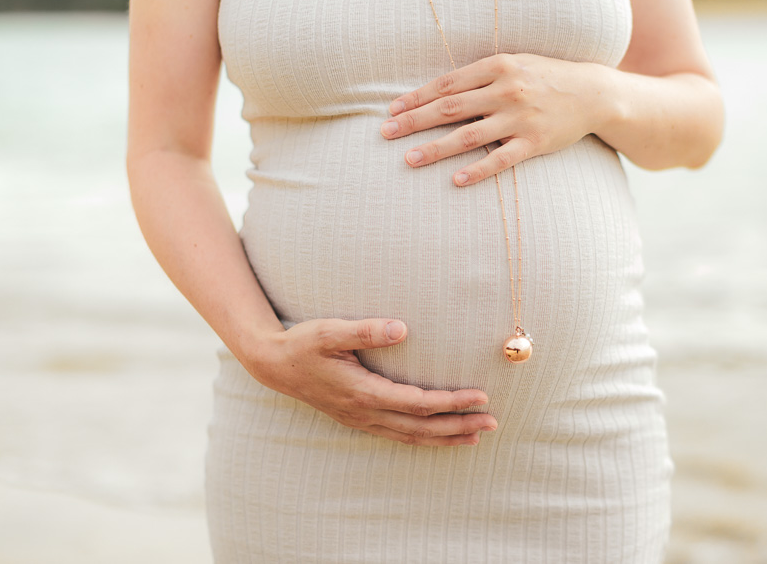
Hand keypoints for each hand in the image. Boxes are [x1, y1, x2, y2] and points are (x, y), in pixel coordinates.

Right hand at [241, 317, 498, 445]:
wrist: (274, 365)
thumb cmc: (303, 344)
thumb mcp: (330, 331)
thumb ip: (366, 330)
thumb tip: (403, 329)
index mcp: (363, 392)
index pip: (417, 403)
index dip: (450, 402)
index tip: (479, 396)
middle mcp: (365, 412)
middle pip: (421, 427)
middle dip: (458, 426)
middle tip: (493, 423)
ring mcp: (361, 420)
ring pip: (411, 437)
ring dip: (445, 438)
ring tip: (477, 436)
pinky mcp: (358, 419)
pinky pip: (398, 436)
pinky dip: (424, 438)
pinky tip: (439, 437)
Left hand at [380, 52, 621, 185]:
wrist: (593, 92)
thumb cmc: (545, 77)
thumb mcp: (514, 64)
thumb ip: (479, 76)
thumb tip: (437, 92)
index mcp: (497, 66)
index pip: (446, 83)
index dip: (416, 97)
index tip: (392, 110)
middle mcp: (506, 90)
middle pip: (449, 108)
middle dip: (414, 121)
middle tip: (385, 133)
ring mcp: (520, 117)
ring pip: (469, 135)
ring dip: (436, 148)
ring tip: (409, 159)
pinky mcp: (534, 141)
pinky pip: (501, 159)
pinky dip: (477, 170)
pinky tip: (455, 180)